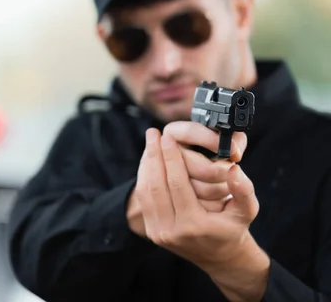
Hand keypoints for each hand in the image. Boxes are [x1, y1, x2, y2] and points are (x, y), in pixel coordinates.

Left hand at [133, 127, 268, 300]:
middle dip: (153, 156)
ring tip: (149, 143)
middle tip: (152, 133)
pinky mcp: (151, 232)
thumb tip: (233, 169)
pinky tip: (148, 161)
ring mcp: (158, 233)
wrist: (220, 257)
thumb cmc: (233, 228)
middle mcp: (172, 231)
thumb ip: (244, 191)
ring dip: (146, 165)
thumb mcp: (247, 211)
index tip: (167, 136)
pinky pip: (143, 200)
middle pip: (156, 186)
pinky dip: (143, 178)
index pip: (177, 183)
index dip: (171, 157)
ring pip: (145, 192)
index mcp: (194, 225)